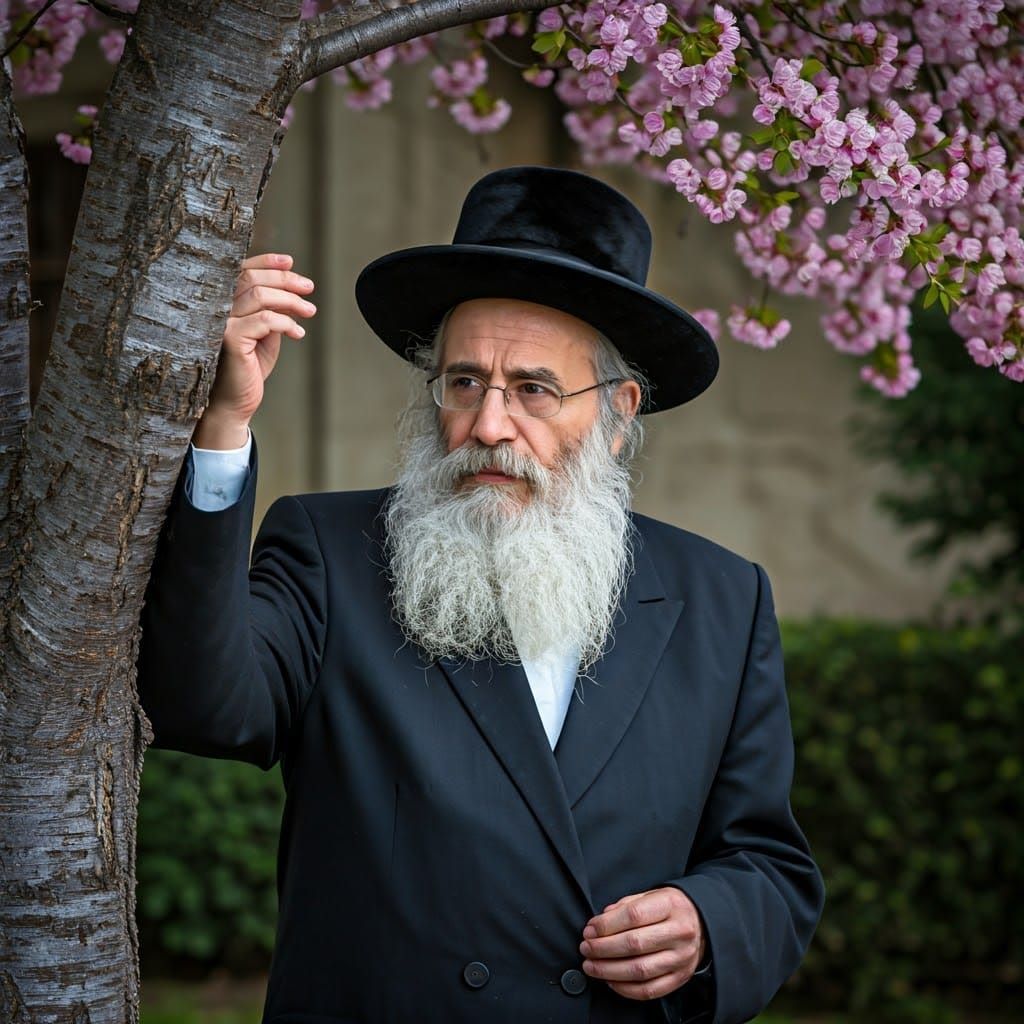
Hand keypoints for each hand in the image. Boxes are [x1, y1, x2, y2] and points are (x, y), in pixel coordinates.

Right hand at [194, 253, 315, 448]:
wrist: (234, 403)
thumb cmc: (248, 368)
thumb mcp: (265, 333)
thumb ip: (273, 309)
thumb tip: (291, 282)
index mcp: (221, 303)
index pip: (241, 270)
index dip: (267, 262)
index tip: (291, 262)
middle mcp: (214, 308)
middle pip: (251, 278)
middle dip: (285, 279)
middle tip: (309, 288)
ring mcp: (218, 322)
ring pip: (260, 296)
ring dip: (290, 300)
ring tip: (310, 311)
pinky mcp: (229, 339)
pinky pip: (265, 320)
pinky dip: (286, 323)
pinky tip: (298, 334)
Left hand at [579, 887, 705, 1001]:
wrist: (703, 922)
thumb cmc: (670, 907)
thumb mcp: (651, 895)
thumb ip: (626, 905)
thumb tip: (601, 921)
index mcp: (670, 905)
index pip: (633, 916)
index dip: (606, 925)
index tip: (589, 930)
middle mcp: (679, 932)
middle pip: (634, 944)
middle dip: (603, 949)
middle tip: (586, 948)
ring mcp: (681, 958)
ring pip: (640, 970)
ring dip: (609, 971)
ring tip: (591, 966)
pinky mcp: (680, 977)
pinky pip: (649, 990)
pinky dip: (625, 989)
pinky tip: (611, 980)